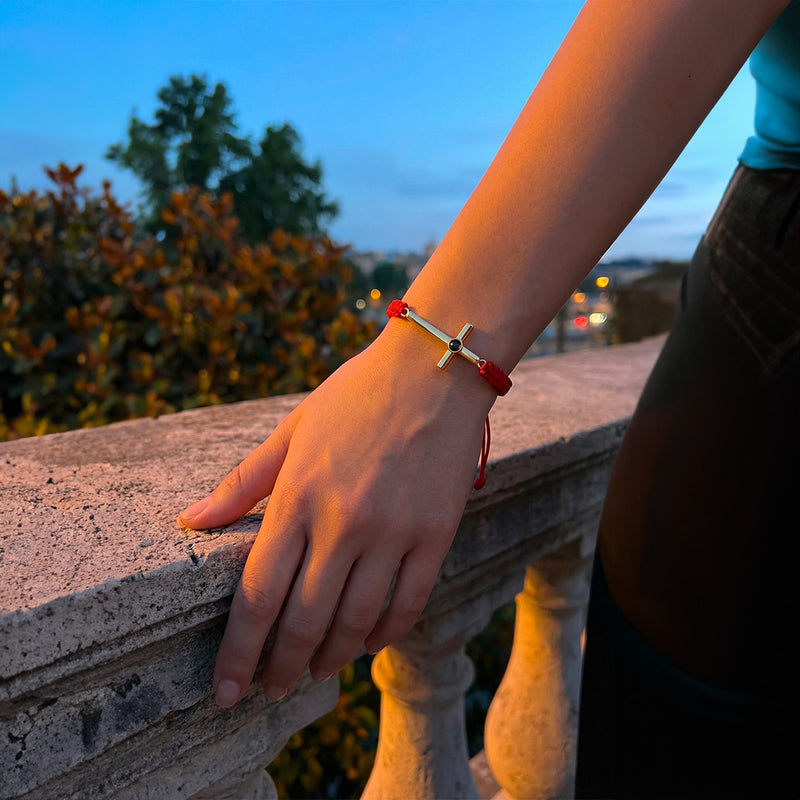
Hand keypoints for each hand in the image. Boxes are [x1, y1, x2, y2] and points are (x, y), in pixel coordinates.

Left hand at [179, 323, 493, 706]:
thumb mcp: (292, 430)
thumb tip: (190, 522)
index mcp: (298, 495)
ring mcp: (394, 531)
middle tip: (269, 691)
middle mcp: (343, 522)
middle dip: (280, 668)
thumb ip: (241, 483)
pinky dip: (384, 634)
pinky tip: (366, 644)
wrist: (434, 372)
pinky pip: (408, 604)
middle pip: (303, 621)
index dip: (237, 652)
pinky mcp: (435, 534)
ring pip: (355, 621)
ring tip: (314, 672)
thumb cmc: (355, 396)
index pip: (257, 595)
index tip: (224, 691)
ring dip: (330, 658)